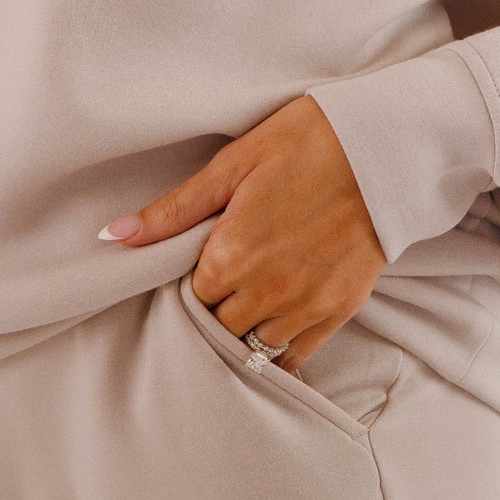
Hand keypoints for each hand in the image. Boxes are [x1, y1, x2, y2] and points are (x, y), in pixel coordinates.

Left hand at [97, 93, 387, 372]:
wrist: (384, 148)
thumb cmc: (307, 142)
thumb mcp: (234, 164)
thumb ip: (175, 209)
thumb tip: (114, 236)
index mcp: (231, 254)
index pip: (188, 297)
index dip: (187, 283)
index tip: (194, 267)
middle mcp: (265, 290)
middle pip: (217, 328)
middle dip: (212, 312)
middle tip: (218, 285)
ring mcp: (305, 306)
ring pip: (252, 349)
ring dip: (241, 334)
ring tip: (243, 304)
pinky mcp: (339, 311)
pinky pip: (295, 357)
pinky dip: (276, 352)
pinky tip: (269, 331)